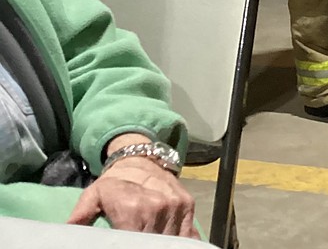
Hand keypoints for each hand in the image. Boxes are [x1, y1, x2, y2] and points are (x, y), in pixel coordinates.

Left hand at [66, 157, 197, 237]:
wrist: (141, 158)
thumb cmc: (115, 181)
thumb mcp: (93, 195)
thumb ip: (81, 215)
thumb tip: (68, 231)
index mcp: (132, 208)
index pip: (134, 242)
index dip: (132, 245)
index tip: (125, 244)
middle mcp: (157, 207)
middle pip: (154, 243)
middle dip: (146, 246)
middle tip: (138, 244)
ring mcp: (175, 206)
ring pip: (171, 240)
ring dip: (163, 244)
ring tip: (152, 244)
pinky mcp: (187, 205)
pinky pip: (188, 234)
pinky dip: (182, 242)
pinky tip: (171, 244)